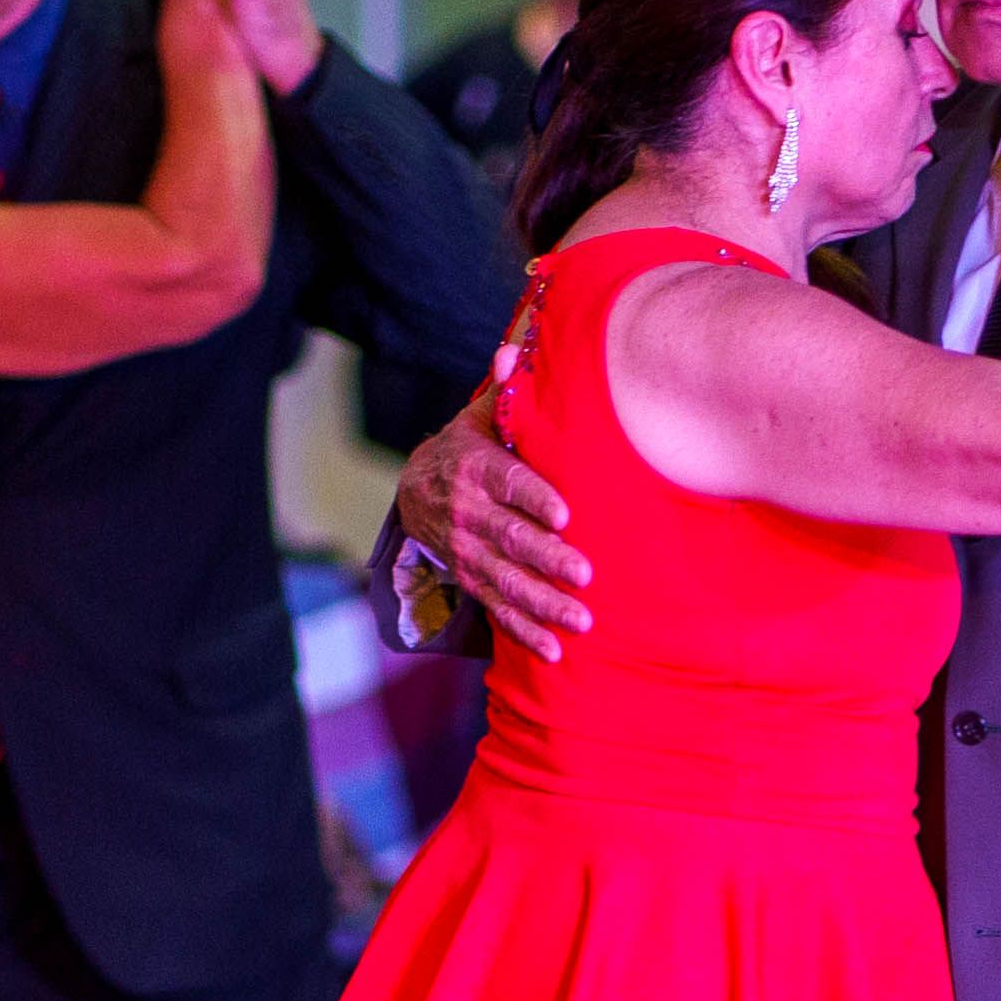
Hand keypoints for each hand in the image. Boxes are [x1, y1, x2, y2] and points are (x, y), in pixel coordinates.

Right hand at [395, 355, 590, 646]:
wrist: (416, 487)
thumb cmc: (470, 446)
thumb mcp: (480, 417)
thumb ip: (504, 393)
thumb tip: (512, 350)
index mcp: (477, 468)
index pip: (509, 483)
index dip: (535, 499)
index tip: (565, 514)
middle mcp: (469, 513)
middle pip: (511, 539)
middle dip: (547, 558)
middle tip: (584, 573)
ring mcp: (469, 552)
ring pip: (508, 581)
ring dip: (544, 603)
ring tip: (581, 620)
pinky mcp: (472, 581)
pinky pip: (498, 610)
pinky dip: (525, 632)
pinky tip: (554, 650)